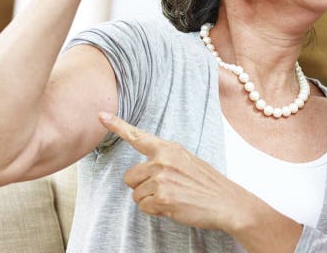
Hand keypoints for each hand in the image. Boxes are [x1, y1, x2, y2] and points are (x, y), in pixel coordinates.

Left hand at [98, 112, 249, 231]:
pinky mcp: (162, 198)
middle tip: (164, 188)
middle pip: (129, 176)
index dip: (117, 125)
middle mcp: (162, 161)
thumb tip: (144, 170)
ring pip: (136, 195)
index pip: (138, 136)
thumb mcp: (186, 160)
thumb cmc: (206, 183)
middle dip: (141, 186)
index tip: (101, 115)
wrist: (226, 201)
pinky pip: (143, 207)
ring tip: (173, 197)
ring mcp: (161, 179)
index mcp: (169, 148)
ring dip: (150, 200)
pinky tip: (173, 206)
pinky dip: (155, 211)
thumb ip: (164, 159)